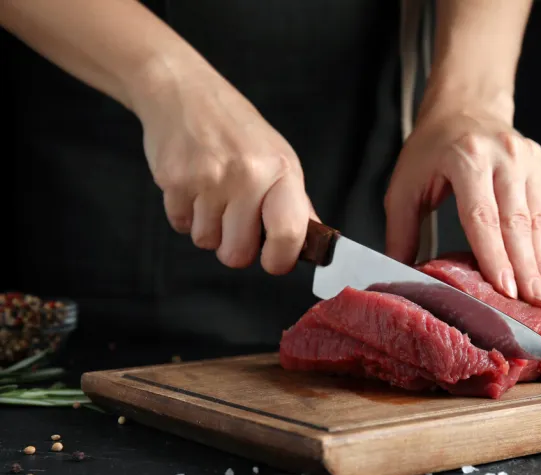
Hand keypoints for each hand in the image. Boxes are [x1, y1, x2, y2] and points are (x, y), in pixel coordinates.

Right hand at [135, 67, 317, 274]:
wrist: (184, 93)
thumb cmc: (236, 129)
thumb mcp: (279, 157)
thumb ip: (295, 204)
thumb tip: (312, 244)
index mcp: (281, 172)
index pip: (288, 234)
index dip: (279, 260)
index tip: (273, 261)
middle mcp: (247, 176)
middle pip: (238, 254)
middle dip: (235, 247)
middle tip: (236, 221)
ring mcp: (208, 179)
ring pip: (206, 242)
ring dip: (208, 228)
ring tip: (212, 194)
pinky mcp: (174, 181)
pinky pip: (181, 226)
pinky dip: (185, 214)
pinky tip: (193, 186)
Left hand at [384, 100, 540, 306]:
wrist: (466, 106)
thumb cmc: (432, 149)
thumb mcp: (405, 184)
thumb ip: (401, 230)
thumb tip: (400, 275)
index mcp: (467, 157)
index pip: (482, 215)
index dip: (494, 255)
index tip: (504, 289)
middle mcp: (505, 156)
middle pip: (517, 222)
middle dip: (527, 269)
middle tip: (535, 307)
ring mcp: (529, 160)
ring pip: (539, 221)